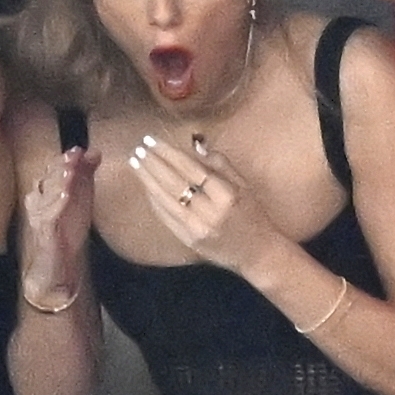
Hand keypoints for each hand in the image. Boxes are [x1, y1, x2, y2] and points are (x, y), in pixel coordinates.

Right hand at [22, 145, 99, 305]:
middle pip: (46, 180)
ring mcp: (39, 219)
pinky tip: (65, 196)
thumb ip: (85, 175)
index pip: (52, 171)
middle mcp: (39, 203)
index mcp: (47, 193)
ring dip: (58, 182)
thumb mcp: (80, 200)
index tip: (77, 150)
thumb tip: (94, 151)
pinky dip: (55, 205)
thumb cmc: (66, 231)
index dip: (63, 160)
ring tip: (69, 172)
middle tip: (73, 157)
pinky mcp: (44, 235)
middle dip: (60, 167)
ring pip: (44, 196)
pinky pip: (47, 218)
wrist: (56, 269)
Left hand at [128, 134, 282, 276]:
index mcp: (226, 196)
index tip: (153, 140)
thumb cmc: (253, 215)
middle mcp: (210, 213)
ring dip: (147, 180)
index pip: (191, 169)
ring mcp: (196, 228)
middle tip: (138, 148)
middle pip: (174, 183)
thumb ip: (221, 164)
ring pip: (165, 200)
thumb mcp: (244, 186)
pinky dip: (154, 199)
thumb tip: (195, 144)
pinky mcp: (188, 240)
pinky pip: (166, 216)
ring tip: (135, 164)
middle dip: (153, 164)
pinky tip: (146, 186)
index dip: (169, 153)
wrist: (258, 253)